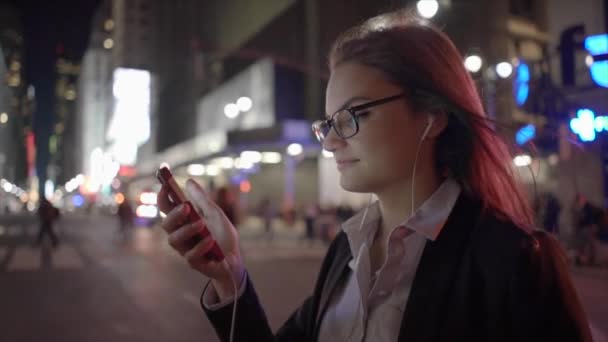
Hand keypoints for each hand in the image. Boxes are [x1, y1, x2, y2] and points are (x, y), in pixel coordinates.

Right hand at [157, 179, 243, 298]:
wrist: (234, 257)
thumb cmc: (222, 235)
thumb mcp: (214, 213)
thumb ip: (202, 199)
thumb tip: (188, 181)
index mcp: (183, 221)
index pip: (167, 208)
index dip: (163, 197)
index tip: (166, 185)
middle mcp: (180, 235)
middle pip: (166, 224)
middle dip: (174, 214)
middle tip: (186, 207)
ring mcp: (185, 249)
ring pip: (174, 240)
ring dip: (187, 230)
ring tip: (202, 223)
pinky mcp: (194, 263)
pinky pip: (190, 255)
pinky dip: (201, 245)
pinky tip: (211, 240)